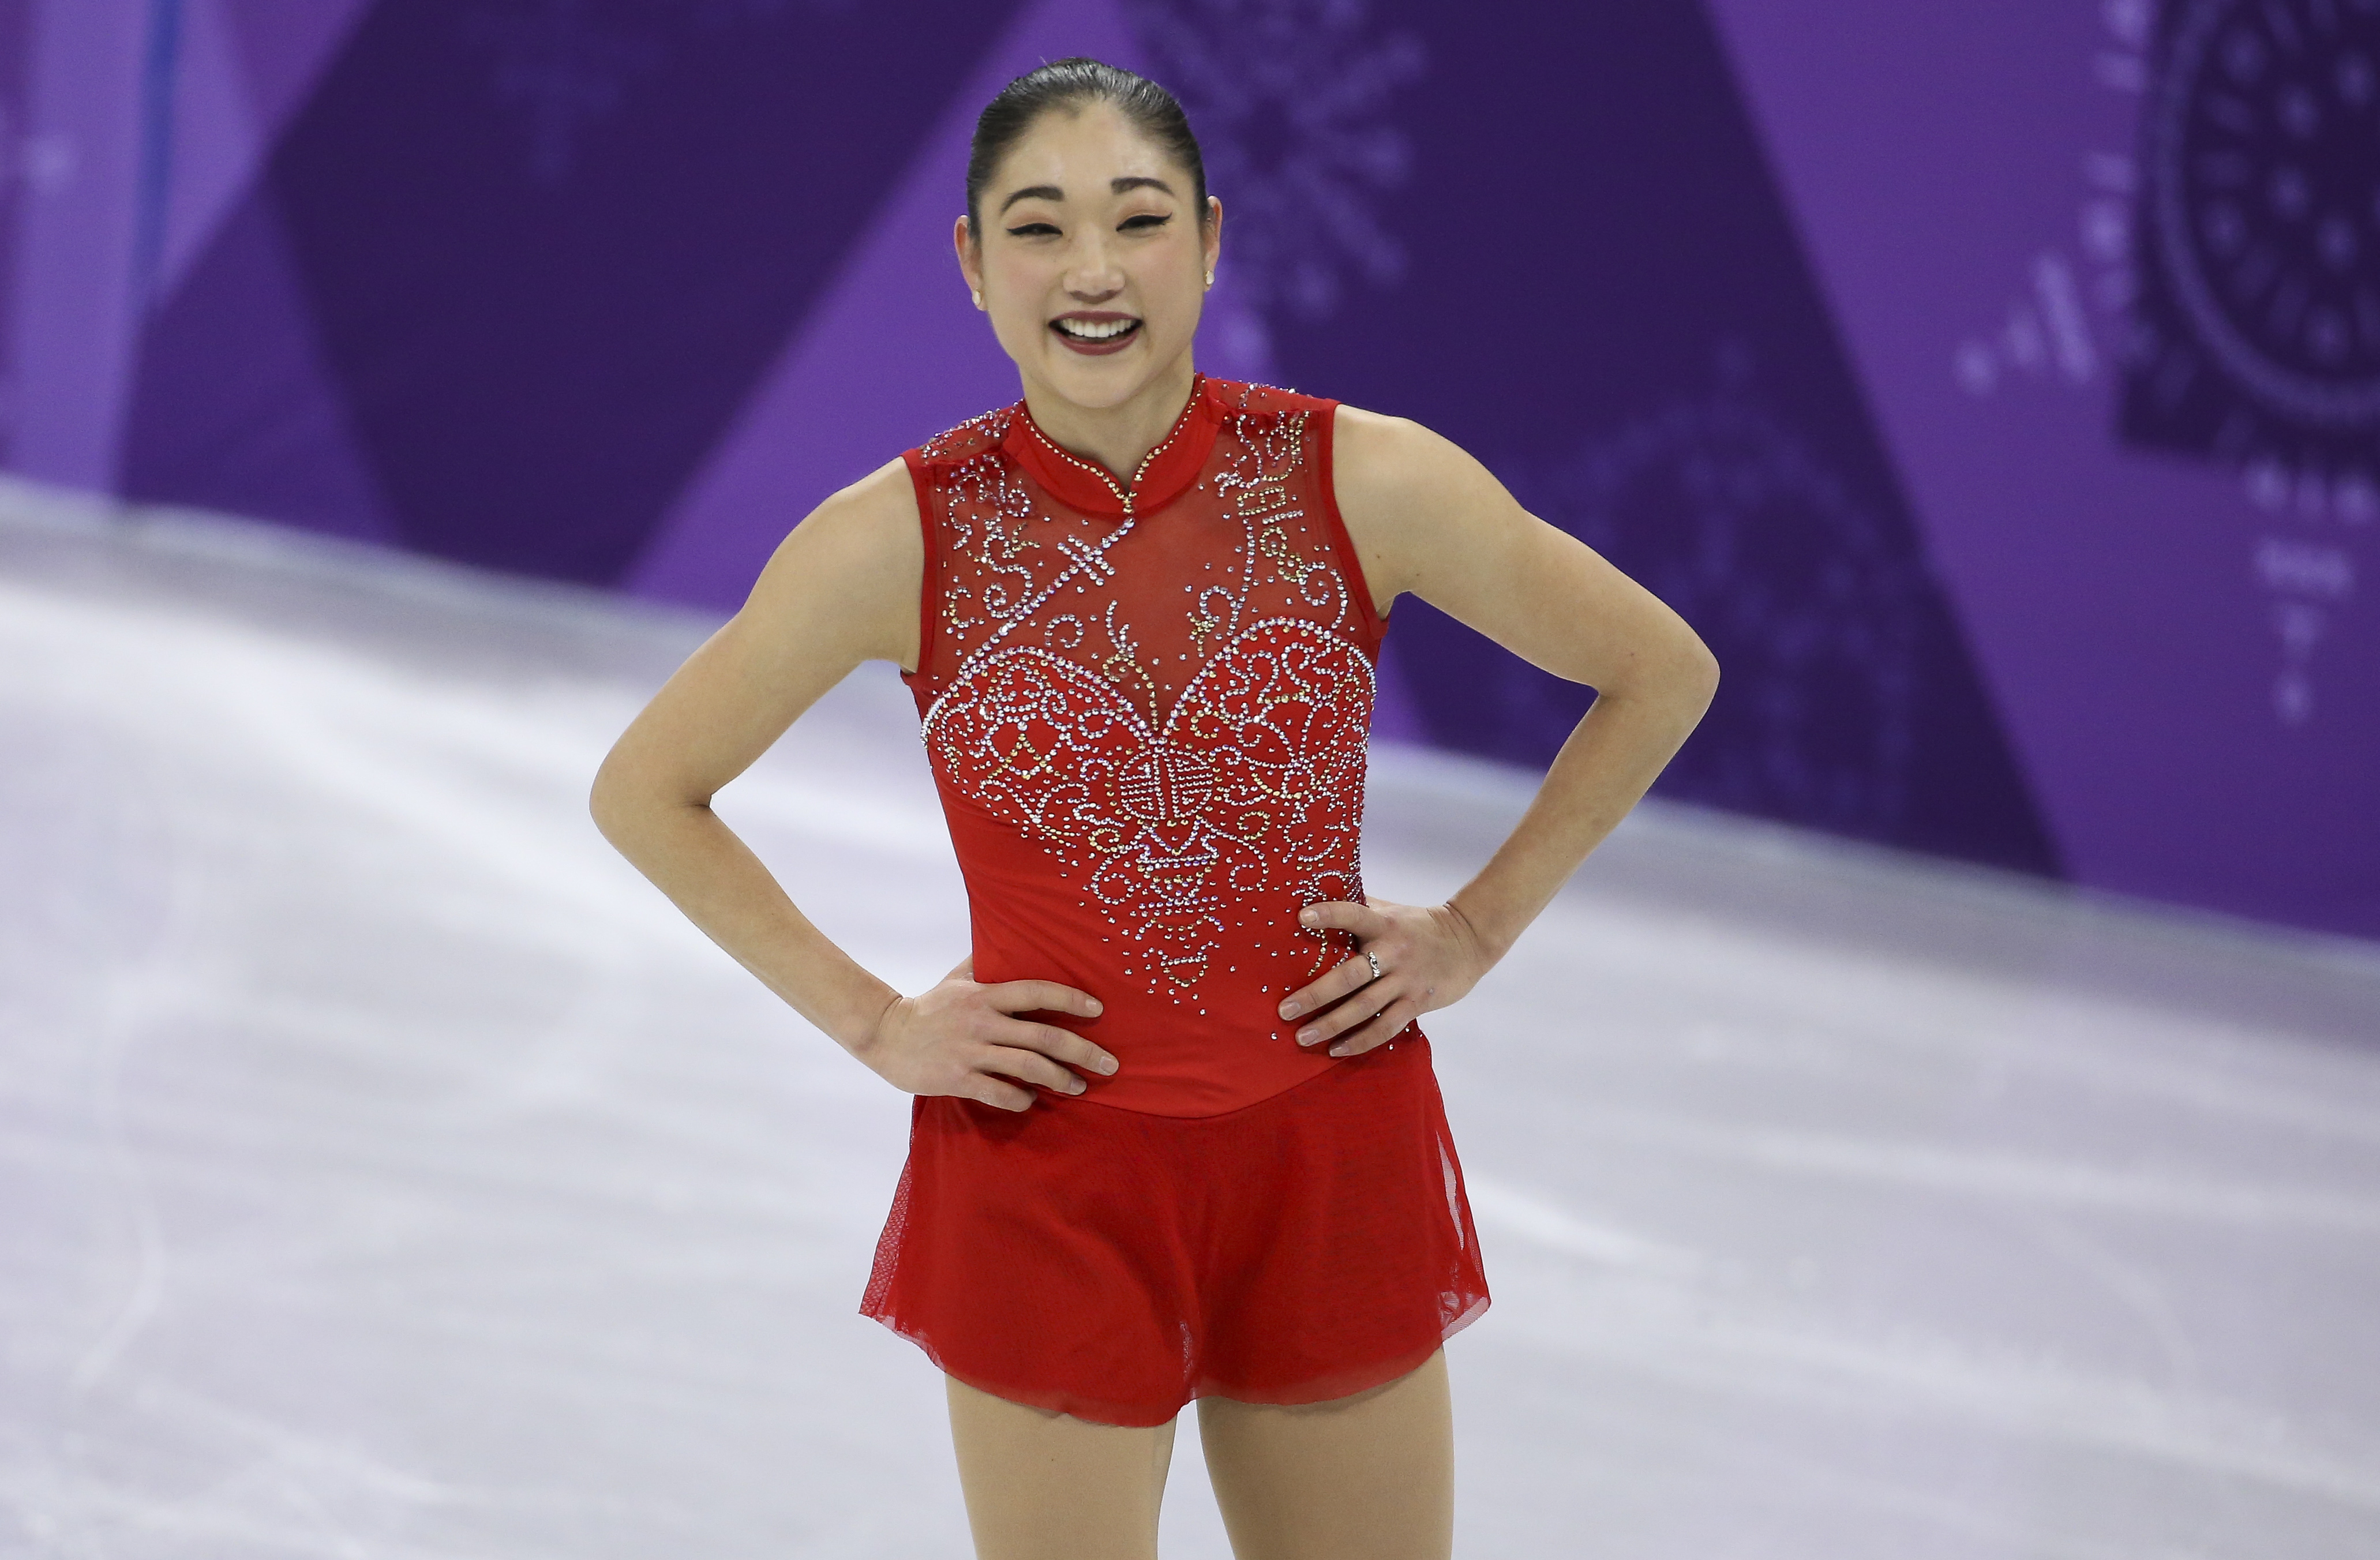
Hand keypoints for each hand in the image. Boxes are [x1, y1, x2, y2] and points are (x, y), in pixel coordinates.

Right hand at [858, 953, 1117, 1110]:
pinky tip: (1033, 1099)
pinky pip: (1000, 1093)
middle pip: (1043, 1037)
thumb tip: (1007, 936)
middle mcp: (982, 1022)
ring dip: (1060, 1079)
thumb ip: (984, 963)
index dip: (1070, 1000)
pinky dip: (1022, 1098)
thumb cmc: (929, 1007)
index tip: (1099, 1010)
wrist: (885, 1036)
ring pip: (1028, 1067)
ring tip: (1079, 1086)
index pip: (1036, 992)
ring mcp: (970, 1052)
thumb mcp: (957, 978)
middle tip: (1110, 1065)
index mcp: (985, 994)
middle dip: (1082, 1052)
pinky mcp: (958, 1079)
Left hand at [1278, 898, 1491, 1057]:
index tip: (1301, 917)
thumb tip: (1316, 895)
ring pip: (1364, 1007)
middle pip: (1350, 976)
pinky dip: (1360, 1041)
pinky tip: (1337, 1050)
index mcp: (1383, 924)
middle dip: (1315, 995)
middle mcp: (1393, 952)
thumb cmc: (1417, 925)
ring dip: (1331, 1024)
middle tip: (1284, 1010)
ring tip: (1303, 1037)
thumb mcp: (1390, 911)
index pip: (1353, 914)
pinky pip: (1386, 1026)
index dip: (1329, 914)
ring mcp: (1405, 980)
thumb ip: (1360, 906)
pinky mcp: (1417, 1002)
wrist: (1469, 940)